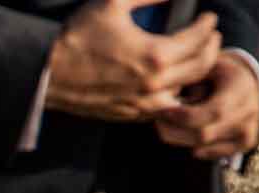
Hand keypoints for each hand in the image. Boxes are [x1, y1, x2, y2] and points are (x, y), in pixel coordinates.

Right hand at [45, 0, 221, 121]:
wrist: (46, 75)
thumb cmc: (76, 38)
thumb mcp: (111, 4)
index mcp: (155, 55)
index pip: (198, 40)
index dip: (207, 25)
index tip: (208, 18)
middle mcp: (154, 84)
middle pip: (201, 67)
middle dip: (211, 49)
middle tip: (210, 37)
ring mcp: (142, 104)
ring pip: (185, 91)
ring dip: (195, 75)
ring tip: (195, 60)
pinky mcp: (129, 115)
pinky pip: (163, 108)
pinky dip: (174, 94)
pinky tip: (172, 83)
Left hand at [153, 52, 258, 158]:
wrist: (244, 80)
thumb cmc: (216, 73)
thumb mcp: (204, 68)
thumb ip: (190, 82)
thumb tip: (166, 102)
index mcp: (242, 89)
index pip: (214, 112)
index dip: (184, 116)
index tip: (163, 112)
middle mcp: (249, 112)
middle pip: (204, 135)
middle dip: (174, 131)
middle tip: (158, 122)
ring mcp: (248, 130)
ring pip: (203, 147)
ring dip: (180, 139)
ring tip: (169, 125)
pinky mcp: (245, 143)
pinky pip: (210, 155)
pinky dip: (193, 147)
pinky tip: (186, 134)